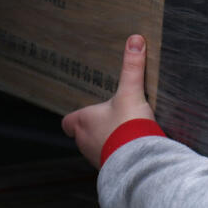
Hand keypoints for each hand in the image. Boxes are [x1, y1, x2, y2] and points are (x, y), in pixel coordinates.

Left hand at [62, 34, 155, 167]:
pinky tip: (132, 146)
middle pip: (82, 134)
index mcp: (83, 122)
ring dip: (106, 141)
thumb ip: (132, 67)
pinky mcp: (111, 168)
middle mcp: (85, 141)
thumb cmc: (128, 126)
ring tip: (123, 132)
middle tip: (110, 118)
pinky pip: (110, 159)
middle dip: (95, 127)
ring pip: (95, 147)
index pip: (68, 121)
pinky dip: (118, 153)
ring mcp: (96, 157)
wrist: (139, 160)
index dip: (75, 117)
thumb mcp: (131, 92)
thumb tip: (135, 40)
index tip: (85, 113)